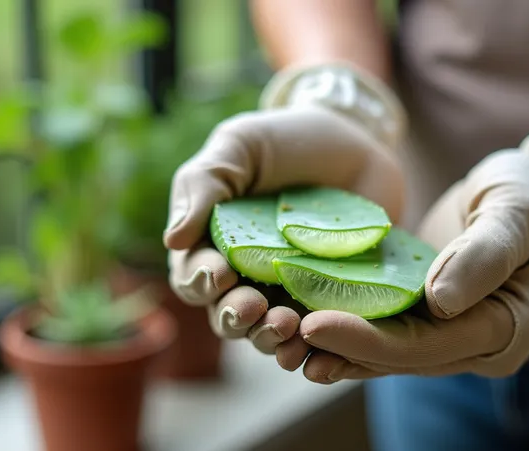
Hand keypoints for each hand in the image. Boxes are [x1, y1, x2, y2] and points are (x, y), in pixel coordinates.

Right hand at [164, 65, 406, 355]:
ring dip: (267, 336)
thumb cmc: (285, 139)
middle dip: (233, 316)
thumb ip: (203, 185)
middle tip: (251, 305)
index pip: (192, 276)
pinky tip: (312, 341)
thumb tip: (172, 240)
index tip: (220, 272)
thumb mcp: (238, 146)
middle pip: (225, 314)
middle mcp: (245, 274)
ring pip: (264, 331)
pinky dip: (308, 344)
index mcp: (211, 242)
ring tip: (285, 323)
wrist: (356, 140)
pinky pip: (313, 332)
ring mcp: (287, 289)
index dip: (200, 281)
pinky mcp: (328, 298)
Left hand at [285, 134, 528, 381]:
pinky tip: (299, 323)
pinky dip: (344, 328)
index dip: (367, 340)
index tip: (314, 323)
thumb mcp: (519, 213)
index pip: (426, 345)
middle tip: (281, 331)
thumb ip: (484, 254)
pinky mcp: (427, 319)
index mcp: (507, 330)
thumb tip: (439, 302)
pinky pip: (382, 331)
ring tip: (277, 337)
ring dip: (332, 347)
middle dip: (338, 346)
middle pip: (397, 356)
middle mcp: (475, 346)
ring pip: (384, 352)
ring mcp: (450, 336)